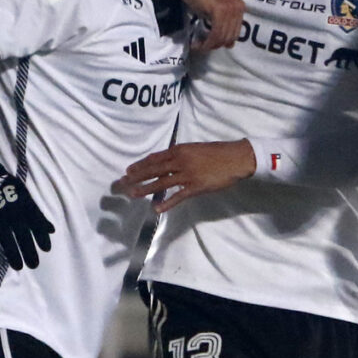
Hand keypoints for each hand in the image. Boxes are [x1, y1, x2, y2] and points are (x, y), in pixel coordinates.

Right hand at [0, 152, 54, 268]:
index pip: (36, 222)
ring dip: (13, 254)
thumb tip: (52, 230)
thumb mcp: (24, 194)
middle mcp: (11, 210)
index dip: (41, 236)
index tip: (47, 249)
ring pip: (6, 239)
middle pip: (22, 234)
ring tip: (19, 266)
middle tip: (34, 264)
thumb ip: (37, 213)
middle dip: (29, 250)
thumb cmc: (5, 184)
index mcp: (23, 203)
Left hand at [115, 140, 255, 212]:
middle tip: (121, 183)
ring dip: (145, 189)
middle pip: (153, 170)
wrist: (236, 158)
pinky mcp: (196, 187)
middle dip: (136, 177)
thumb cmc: (219, 152)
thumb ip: (182, 154)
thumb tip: (169, 161)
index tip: (128, 170)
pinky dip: (166, 202)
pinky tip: (156, 208)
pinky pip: (178, 196)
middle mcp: (180, 161)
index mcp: (180, 150)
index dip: (140, 165)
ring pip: (161, 182)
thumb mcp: (196, 148)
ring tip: (133, 194)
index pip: (155, 158)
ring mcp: (188, 174)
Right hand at [158, 0, 244, 50]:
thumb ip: (224, 24)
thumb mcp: (217, 10)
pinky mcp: (219, 10)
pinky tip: (197, 43)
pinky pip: (216, 33)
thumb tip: (230, 44)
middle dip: (215, 45)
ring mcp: (230, 8)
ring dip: (209, 45)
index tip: (210, 45)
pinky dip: (206, 42)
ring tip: (198, 45)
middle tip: (201, 46)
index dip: (222, 42)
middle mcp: (238, 7)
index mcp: (240, 7)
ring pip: (222, 37)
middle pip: (229, 37)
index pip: (235, 34)